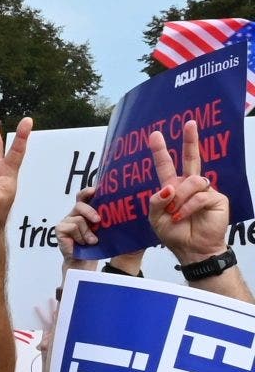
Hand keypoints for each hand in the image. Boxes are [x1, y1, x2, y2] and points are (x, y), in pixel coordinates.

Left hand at [147, 121, 233, 265]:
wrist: (192, 249)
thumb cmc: (175, 233)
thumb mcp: (156, 218)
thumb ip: (156, 201)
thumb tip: (169, 187)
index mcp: (173, 188)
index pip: (166, 166)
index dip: (160, 151)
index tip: (155, 134)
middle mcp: (189, 185)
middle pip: (191, 158)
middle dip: (190, 140)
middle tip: (190, 122)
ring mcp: (204, 190)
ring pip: (191, 181)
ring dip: (179, 197)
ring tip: (176, 213)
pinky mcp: (216, 198)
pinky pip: (199, 195)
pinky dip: (187, 206)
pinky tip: (183, 215)